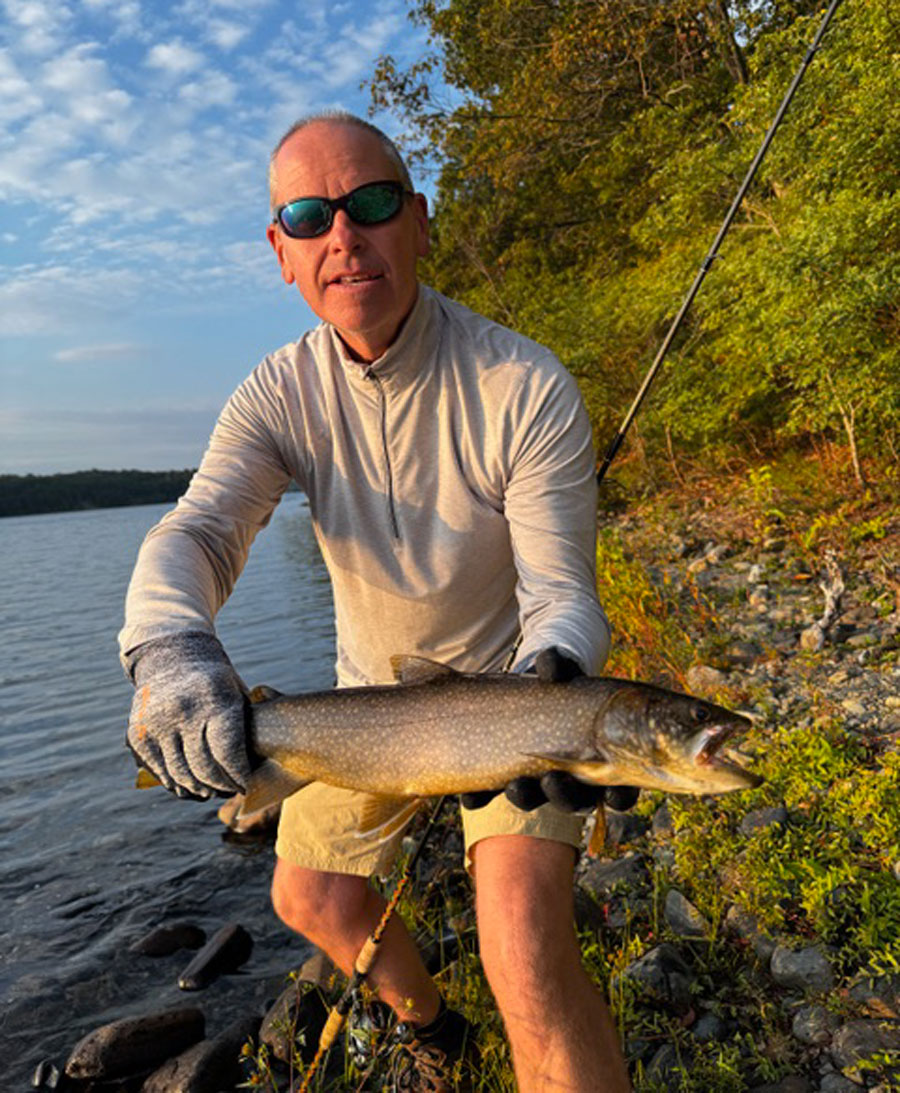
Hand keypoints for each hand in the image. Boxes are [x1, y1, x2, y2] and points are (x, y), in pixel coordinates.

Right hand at [126, 631, 249, 799]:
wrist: (172, 655)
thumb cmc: (215, 681)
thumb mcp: (237, 693)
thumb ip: (245, 727)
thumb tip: (260, 768)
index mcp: (214, 700)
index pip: (228, 754)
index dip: (238, 777)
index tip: (245, 785)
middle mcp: (184, 712)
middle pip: (204, 768)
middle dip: (221, 786)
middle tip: (229, 790)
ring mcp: (157, 723)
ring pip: (180, 774)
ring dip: (198, 789)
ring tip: (210, 790)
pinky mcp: (139, 734)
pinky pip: (159, 770)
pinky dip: (174, 783)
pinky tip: (188, 785)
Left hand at [460, 647, 639, 813]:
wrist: (526, 687)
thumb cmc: (557, 683)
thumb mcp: (562, 674)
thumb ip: (559, 667)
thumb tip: (549, 665)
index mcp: (599, 760)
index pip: (618, 791)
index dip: (619, 798)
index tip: (614, 796)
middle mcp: (571, 779)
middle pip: (573, 800)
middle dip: (563, 796)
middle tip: (553, 782)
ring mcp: (536, 780)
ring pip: (536, 799)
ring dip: (525, 797)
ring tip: (515, 787)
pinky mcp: (503, 776)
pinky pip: (492, 793)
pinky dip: (481, 797)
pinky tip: (471, 796)